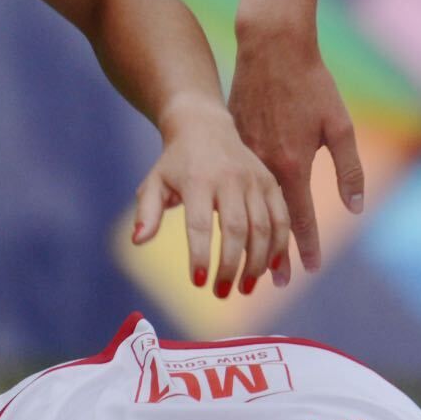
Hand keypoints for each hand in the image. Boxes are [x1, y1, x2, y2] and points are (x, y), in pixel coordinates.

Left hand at [134, 96, 292, 298]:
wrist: (205, 126)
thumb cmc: (175, 163)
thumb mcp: (154, 183)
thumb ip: (147, 213)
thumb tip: (138, 241)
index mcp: (198, 179)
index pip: (200, 224)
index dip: (201, 255)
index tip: (198, 283)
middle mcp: (230, 179)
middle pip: (236, 229)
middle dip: (231, 266)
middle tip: (221, 293)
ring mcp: (254, 180)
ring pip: (263, 227)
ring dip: (257, 262)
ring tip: (246, 288)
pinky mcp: (271, 182)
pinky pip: (282, 219)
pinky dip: (280, 246)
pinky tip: (271, 269)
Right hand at [228, 26, 365, 273]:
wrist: (272, 48)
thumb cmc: (312, 84)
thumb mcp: (340, 126)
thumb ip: (349, 169)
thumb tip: (354, 206)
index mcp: (293, 164)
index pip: (301, 218)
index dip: (306, 247)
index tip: (308, 270)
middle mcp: (265, 165)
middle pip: (271, 219)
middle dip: (274, 253)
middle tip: (275, 281)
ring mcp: (245, 152)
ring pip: (251, 200)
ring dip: (254, 230)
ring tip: (256, 256)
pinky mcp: (234, 137)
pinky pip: (239, 176)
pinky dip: (241, 198)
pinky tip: (240, 212)